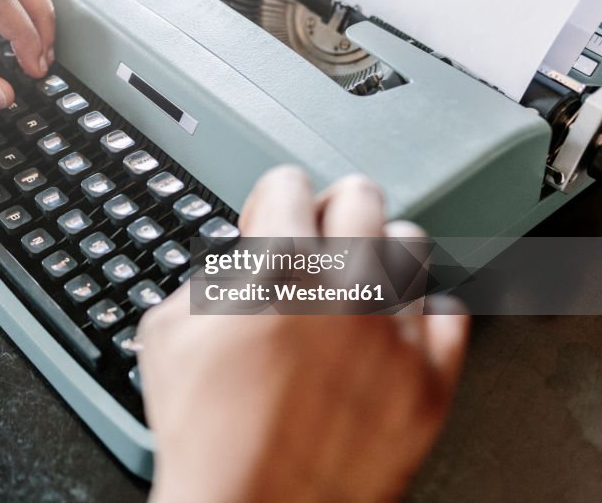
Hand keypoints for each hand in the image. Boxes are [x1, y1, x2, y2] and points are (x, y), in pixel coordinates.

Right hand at [138, 166, 469, 502]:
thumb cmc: (206, 434)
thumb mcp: (168, 333)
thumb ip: (209, 279)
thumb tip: (240, 268)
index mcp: (275, 266)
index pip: (288, 184)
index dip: (271, 200)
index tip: (272, 217)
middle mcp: (343, 287)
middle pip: (362, 197)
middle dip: (331, 211)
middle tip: (318, 240)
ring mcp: (393, 334)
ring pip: (411, 247)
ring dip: (379, 258)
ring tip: (357, 287)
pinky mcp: (430, 381)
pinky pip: (451, 316)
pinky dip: (422, 318)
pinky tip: (392, 332)